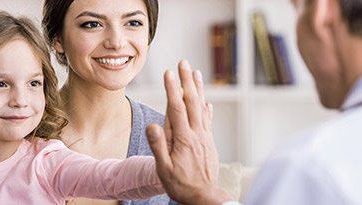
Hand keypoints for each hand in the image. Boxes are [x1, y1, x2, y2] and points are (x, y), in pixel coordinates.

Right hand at [146, 60, 230, 203]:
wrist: (204, 196)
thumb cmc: (181, 184)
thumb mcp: (164, 169)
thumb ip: (158, 146)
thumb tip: (152, 125)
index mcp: (184, 138)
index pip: (177, 108)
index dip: (172, 89)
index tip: (169, 73)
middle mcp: (196, 134)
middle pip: (192, 102)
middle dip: (186, 81)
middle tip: (183, 62)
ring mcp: (204, 137)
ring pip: (202, 107)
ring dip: (198, 89)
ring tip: (196, 73)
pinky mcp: (209, 142)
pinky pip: (208, 120)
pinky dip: (207, 108)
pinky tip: (207, 101)